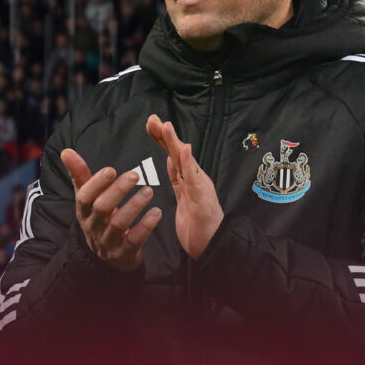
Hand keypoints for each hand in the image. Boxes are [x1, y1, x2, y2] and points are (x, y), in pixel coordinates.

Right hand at [61, 148, 162, 272]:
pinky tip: (157, 212)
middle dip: (117, 191)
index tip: (111, 169)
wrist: (110, 256)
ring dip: (134, 206)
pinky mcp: (124, 253)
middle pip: (101, 208)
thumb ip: (80, 175)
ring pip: (119, 224)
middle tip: (135, 174)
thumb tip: (65, 151)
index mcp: (84, 212)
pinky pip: (134, 240)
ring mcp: (108, 242)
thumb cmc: (100, 219)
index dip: (96, 183)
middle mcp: (93, 227)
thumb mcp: (89, 199)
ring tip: (149, 191)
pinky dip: (146, 226)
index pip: (84, 197)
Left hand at [145, 114, 223, 259]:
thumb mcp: (183, 198)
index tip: (151, 123)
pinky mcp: (202, 198)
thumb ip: (179, 178)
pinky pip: (194, 178)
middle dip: (165, 135)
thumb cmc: (198, 225)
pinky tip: (185, 149)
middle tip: (152, 119)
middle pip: (178, 153)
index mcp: (188, 179)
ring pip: (186, 161)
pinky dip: (189, 163)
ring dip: (175, 143)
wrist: (213, 246)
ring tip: (166, 126)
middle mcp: (196, 178)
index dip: (162, 139)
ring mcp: (200, 187)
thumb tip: (171, 158)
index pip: (173, 155)